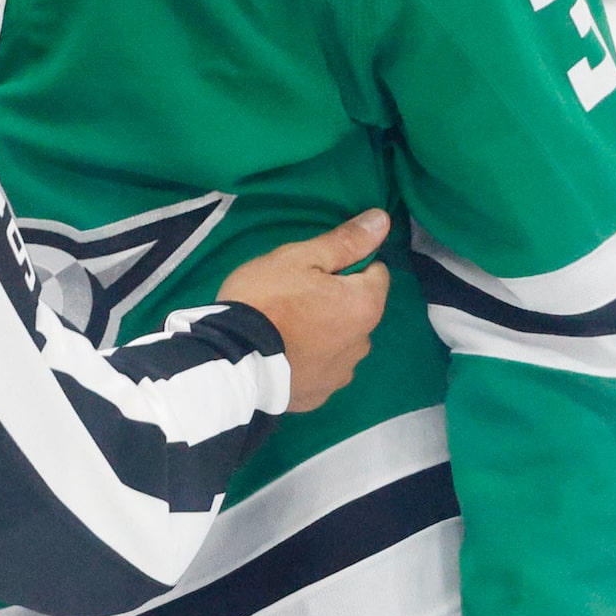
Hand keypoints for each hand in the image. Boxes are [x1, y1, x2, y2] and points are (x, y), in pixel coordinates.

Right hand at [214, 210, 389, 410]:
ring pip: (342, 342)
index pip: (375, 274)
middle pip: (358, 310)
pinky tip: (283, 354)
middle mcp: (363, 343)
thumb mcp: (300, 258)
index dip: (347, 265)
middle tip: (294, 296)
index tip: (314, 270)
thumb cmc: (267, 300)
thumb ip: (345, 241)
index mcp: (365, 306)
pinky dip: (309, 360)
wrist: (232, 361)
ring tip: (286, 329)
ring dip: (325, 333)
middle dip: (337, 301)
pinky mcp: (318, 395)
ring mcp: (340, 375)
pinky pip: (322, 369)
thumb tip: (383, 220)